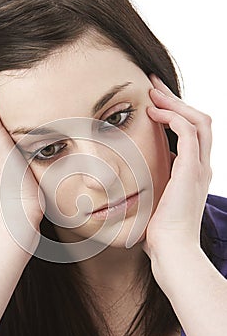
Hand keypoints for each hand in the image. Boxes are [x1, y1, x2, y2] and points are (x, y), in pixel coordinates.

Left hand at [143, 74, 211, 263]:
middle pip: (198, 120)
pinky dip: (173, 117)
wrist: (170, 250)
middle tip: (153, 85)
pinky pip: (189, 132)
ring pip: (198, 120)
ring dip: (174, 103)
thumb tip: (135, 174)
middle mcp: (201, 166)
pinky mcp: (192, 171)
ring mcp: (200, 168)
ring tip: (152, 93)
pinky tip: (153, 112)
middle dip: (175, 99)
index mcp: (193, 172)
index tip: (152, 101)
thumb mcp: (155, 200)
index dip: (174, 112)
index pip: (191, 132)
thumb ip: (153, 184)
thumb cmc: (158, 231)